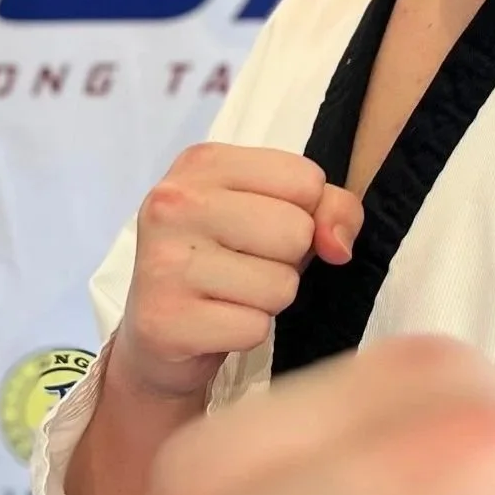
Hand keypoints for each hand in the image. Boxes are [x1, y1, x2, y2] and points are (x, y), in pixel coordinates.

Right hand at [112, 143, 363, 401]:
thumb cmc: (226, 258)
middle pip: (296, 232)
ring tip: (231, 293)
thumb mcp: (276, 211)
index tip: (265, 225)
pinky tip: (216, 321)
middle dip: (288, 259)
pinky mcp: (166, 320)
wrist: (157, 332)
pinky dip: (246, 332)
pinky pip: (255, 328)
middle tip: (246, 264)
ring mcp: (164, 261)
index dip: (304, 212)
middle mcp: (175, 203)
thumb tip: (338, 245)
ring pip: (281, 285)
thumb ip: (328, 208)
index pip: (306, 180)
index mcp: (204, 162)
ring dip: (269, 299)